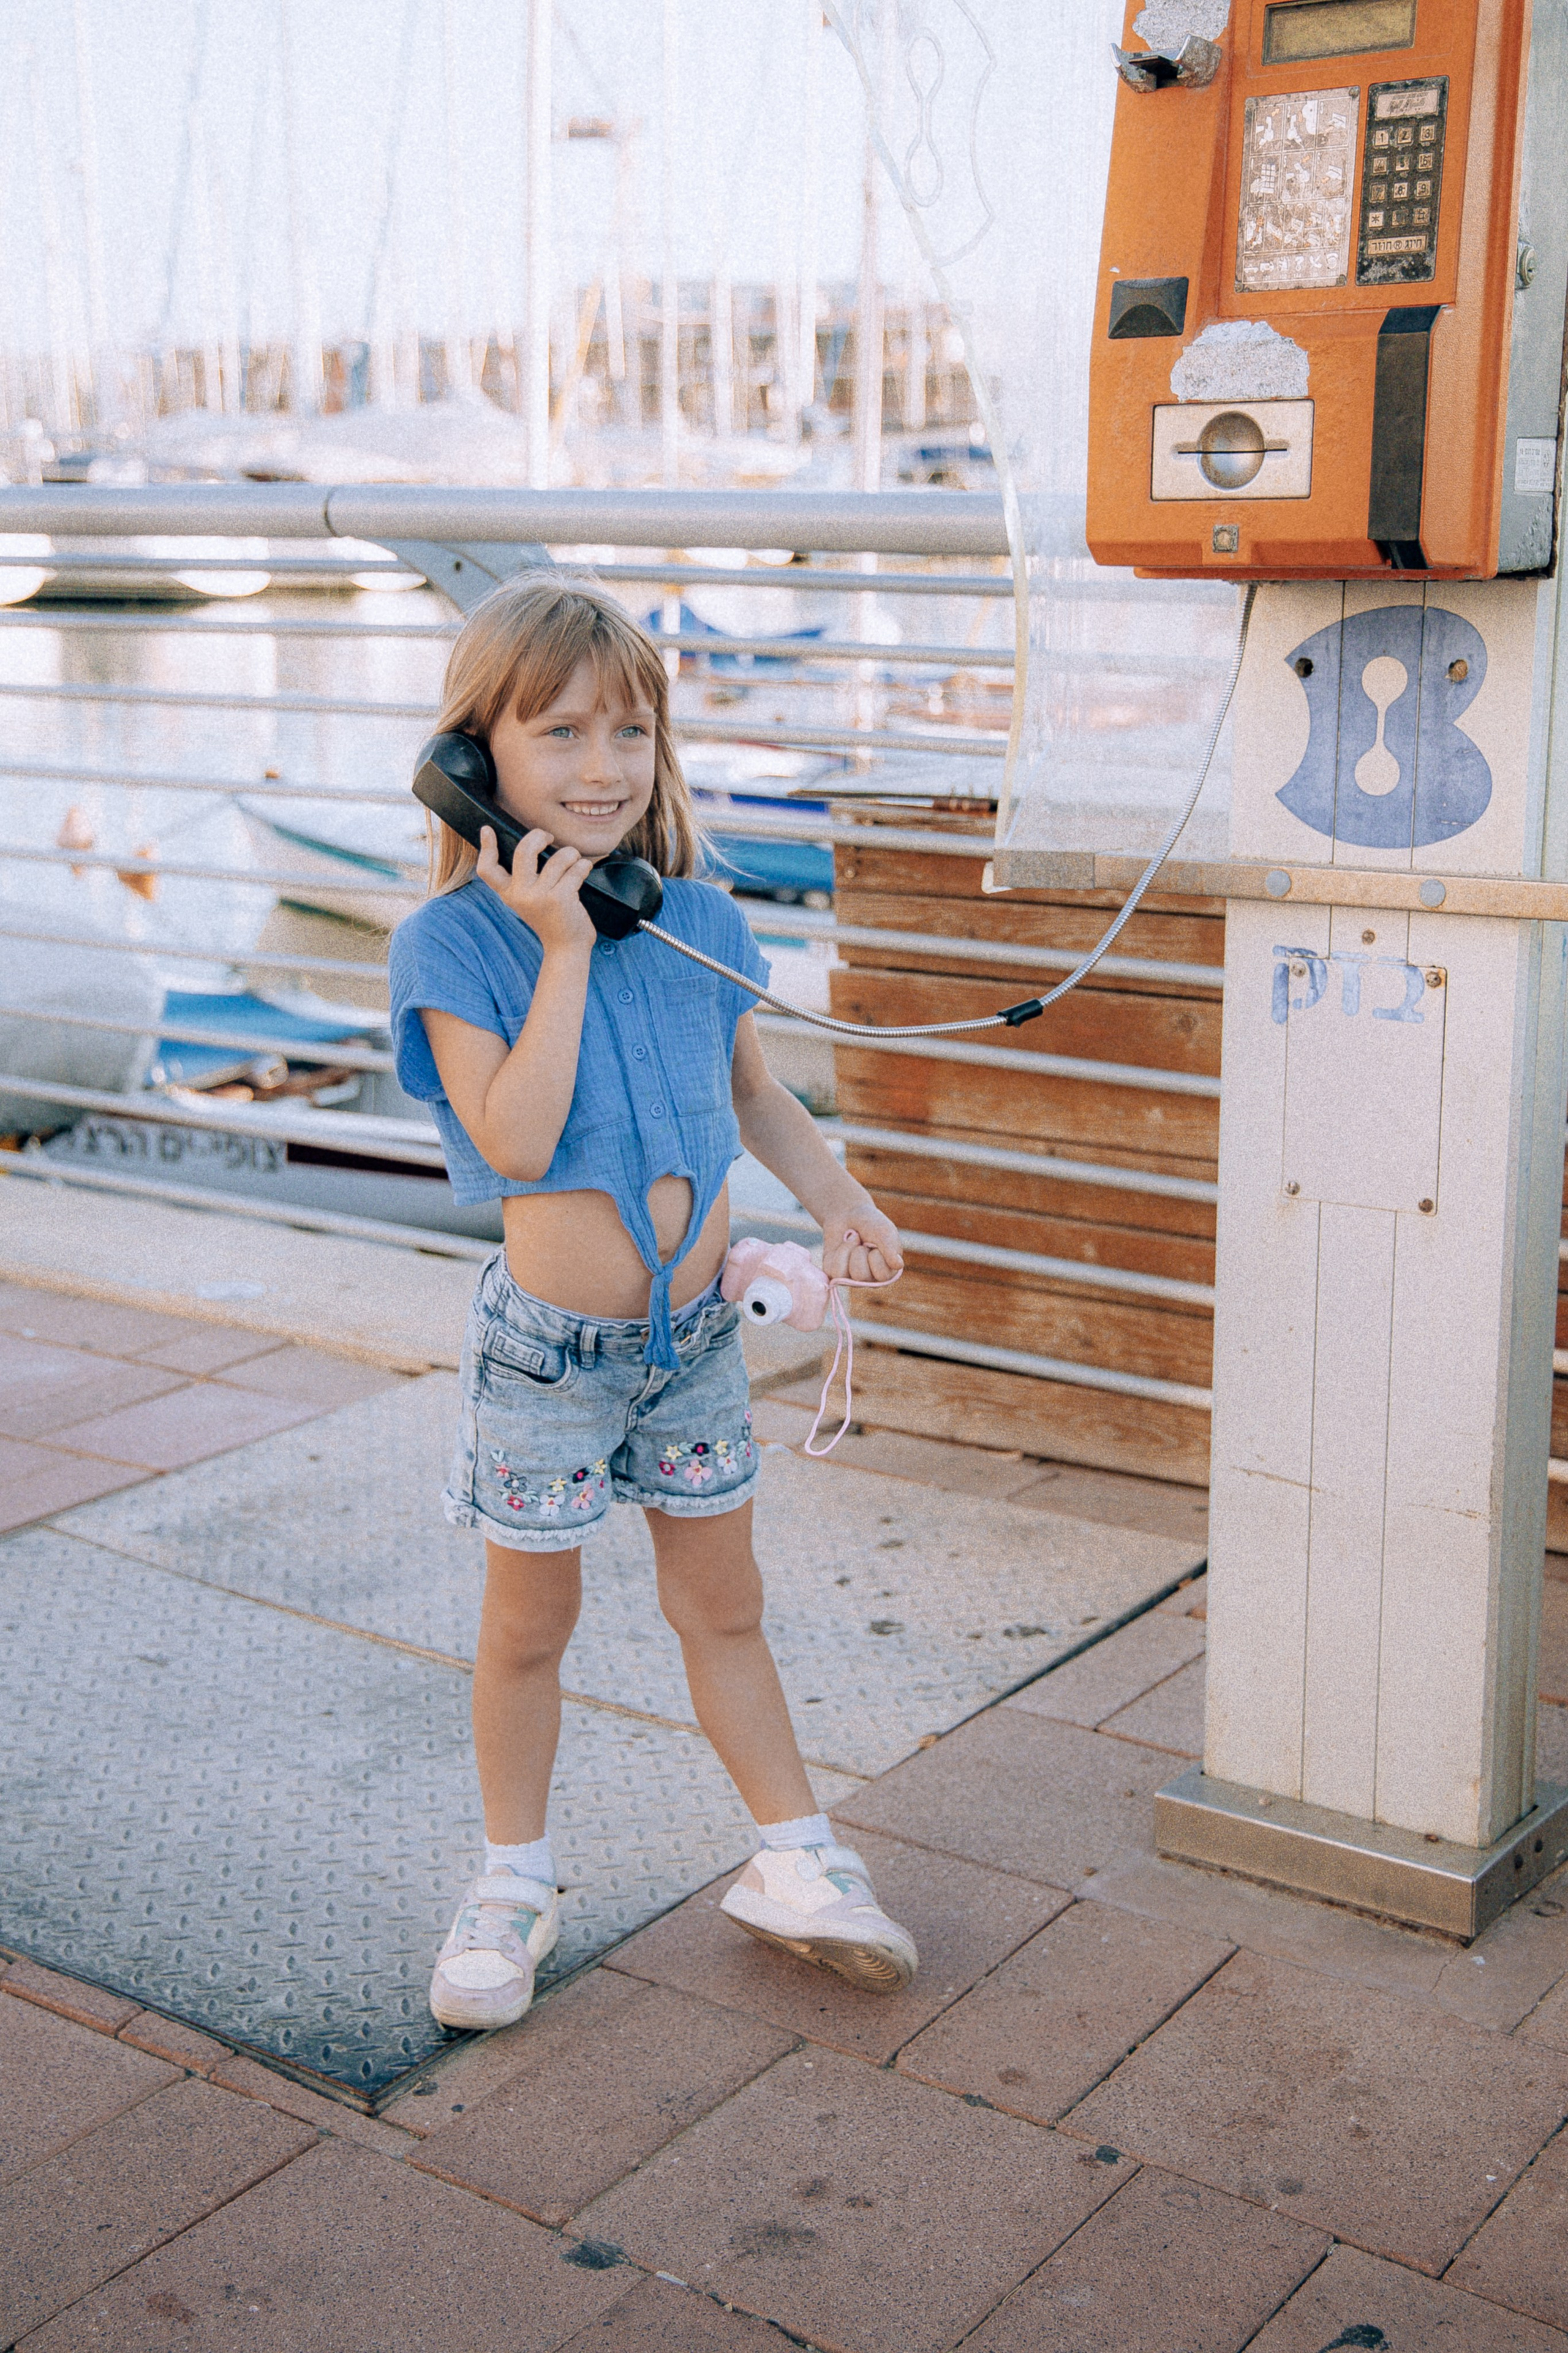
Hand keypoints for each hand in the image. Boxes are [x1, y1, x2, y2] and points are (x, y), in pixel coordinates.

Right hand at [476, 825, 595, 956]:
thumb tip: (532, 845)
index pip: (488, 870)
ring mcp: (540, 897)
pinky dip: (583, 866)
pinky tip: (584, 870)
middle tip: (548, 838)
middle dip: (538, 836)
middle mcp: (520, 895)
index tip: (487, 829)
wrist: (567, 949)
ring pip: (559, 857)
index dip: (485, 847)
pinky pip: (576, 869)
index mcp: (509, 895)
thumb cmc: (552, 921)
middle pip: (523, 850)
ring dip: (571, 854)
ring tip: (575, 861)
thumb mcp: (530, 902)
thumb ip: (525, 881)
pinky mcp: (560, 898)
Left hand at [822, 1203, 902, 1286]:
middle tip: (863, 1242)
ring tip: (853, 1241)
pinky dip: (837, 1253)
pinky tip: (843, 1245)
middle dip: (860, 1252)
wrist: (849, 1213)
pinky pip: (834, 1270)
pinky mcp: (835, 1273)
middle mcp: (870, 1279)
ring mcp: (852, 1278)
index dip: (877, 1256)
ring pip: (845, 1274)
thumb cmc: (871, 1224)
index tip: (876, 1244)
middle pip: (861, 1276)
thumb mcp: (885, 1232)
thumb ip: (891, 1248)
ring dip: (848, 1250)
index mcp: (887, 1271)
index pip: (882, 1275)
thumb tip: (898, 1265)